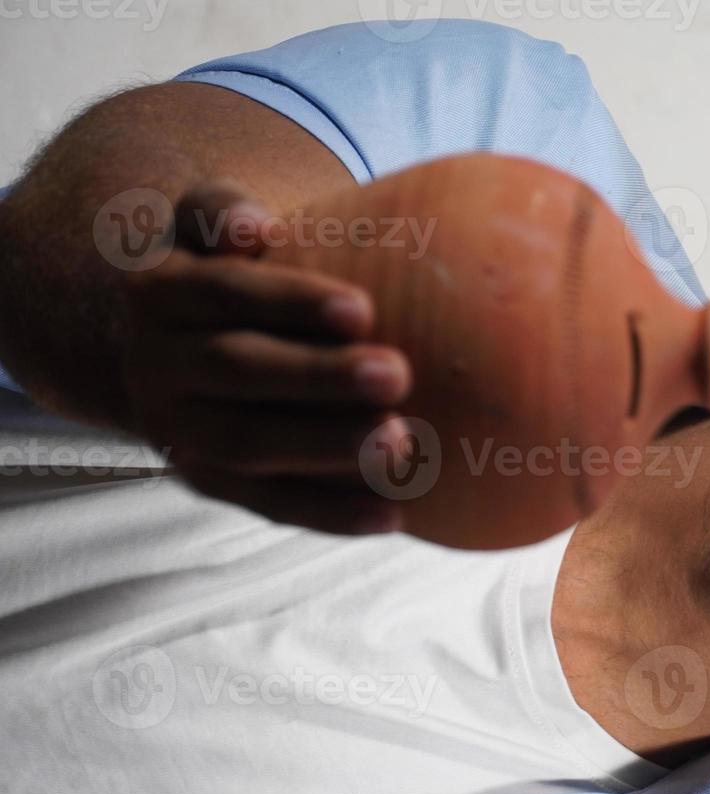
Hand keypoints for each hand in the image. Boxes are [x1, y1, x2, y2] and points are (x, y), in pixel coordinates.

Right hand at [122, 182, 412, 533]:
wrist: (186, 339)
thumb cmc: (236, 269)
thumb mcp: (212, 224)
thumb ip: (220, 211)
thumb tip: (250, 228)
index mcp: (159, 293)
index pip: (224, 292)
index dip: (291, 301)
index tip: (363, 309)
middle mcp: (156, 366)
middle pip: (238, 371)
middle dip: (319, 377)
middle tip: (398, 375)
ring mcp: (180, 431)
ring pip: (248, 446)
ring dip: (325, 449)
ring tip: (401, 444)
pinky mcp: (211, 483)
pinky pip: (269, 505)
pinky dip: (331, 514)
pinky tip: (392, 515)